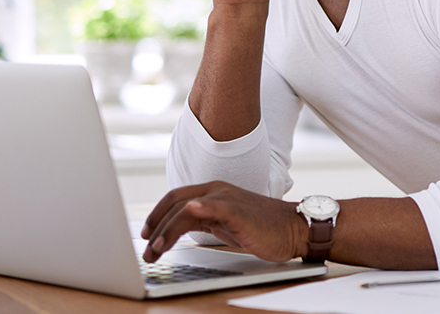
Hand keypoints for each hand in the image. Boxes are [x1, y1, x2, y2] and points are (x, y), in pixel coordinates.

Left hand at [141, 181, 306, 263]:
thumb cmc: (263, 229)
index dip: (156, 215)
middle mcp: (217, 191)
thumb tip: (178, 232)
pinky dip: (198, 208)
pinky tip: (188, 212)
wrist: (294, 229)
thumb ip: (205, 221)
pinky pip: (213, 206)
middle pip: (174, 202)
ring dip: (165, 230)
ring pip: (185, 208)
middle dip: (154, 225)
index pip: (176, 198)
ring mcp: (227, 198)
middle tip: (145, 248)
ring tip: (155, 250)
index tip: (146, 234)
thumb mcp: (226, 223)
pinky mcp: (237, 210)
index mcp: (214, 192)